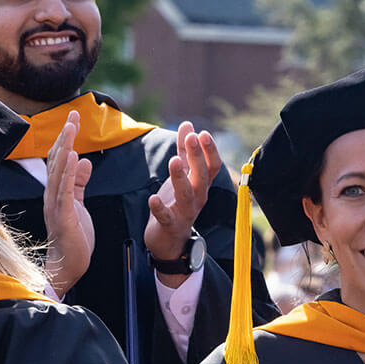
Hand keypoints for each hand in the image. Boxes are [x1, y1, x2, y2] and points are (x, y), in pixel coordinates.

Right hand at [44, 110, 93, 297]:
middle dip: (65, 136)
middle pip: (57, 160)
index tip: (74, 119)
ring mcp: (55, 205)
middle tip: (73, 114)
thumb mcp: (79, 204)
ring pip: (58, 171)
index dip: (65, 139)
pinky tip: (75, 156)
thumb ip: (80, 183)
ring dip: (66, 147)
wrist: (69, 266)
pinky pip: (65, 191)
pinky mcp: (63, 216)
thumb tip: (86, 161)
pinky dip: (69, 172)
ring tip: (72, 128)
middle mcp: (52, 195)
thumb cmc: (74, 237)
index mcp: (57, 192)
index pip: (59, 160)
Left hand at [144, 122, 221, 284]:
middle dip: (198, 156)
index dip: (210, 150)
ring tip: (174, 160)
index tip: (202, 133)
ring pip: (187, 194)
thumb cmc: (177, 202)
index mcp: (202, 185)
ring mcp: (186, 212)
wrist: (170, 239)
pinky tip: (152, 199)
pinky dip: (159, 208)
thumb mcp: (183, 175)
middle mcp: (198, 198)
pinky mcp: (170, 225)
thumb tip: (188, 125)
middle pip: (202, 176)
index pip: (212, 166)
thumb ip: (184, 151)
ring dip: (180, 177)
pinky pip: (166, 217)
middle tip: (193, 137)